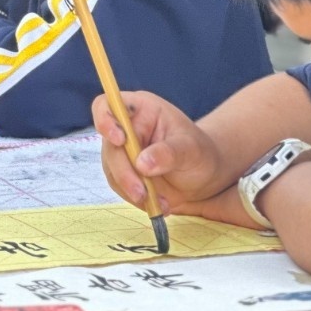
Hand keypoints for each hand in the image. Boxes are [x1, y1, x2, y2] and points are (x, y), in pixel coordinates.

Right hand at [92, 91, 225, 215]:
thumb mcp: (192, 150)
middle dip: (124, 171)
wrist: (204, 175)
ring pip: (111, 169)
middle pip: (109, 146)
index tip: (120, 140)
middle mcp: (125, 128)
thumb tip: (142, 164)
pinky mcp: (122, 172)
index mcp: (140, 109)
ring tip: (160, 202)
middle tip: (142, 193)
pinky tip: (157, 204)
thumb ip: (169, 153)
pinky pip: (119, 186)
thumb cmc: (200, 153)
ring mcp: (121, 151)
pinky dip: (136, 198)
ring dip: (131, 189)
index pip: (108, 106)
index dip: (106, 120)